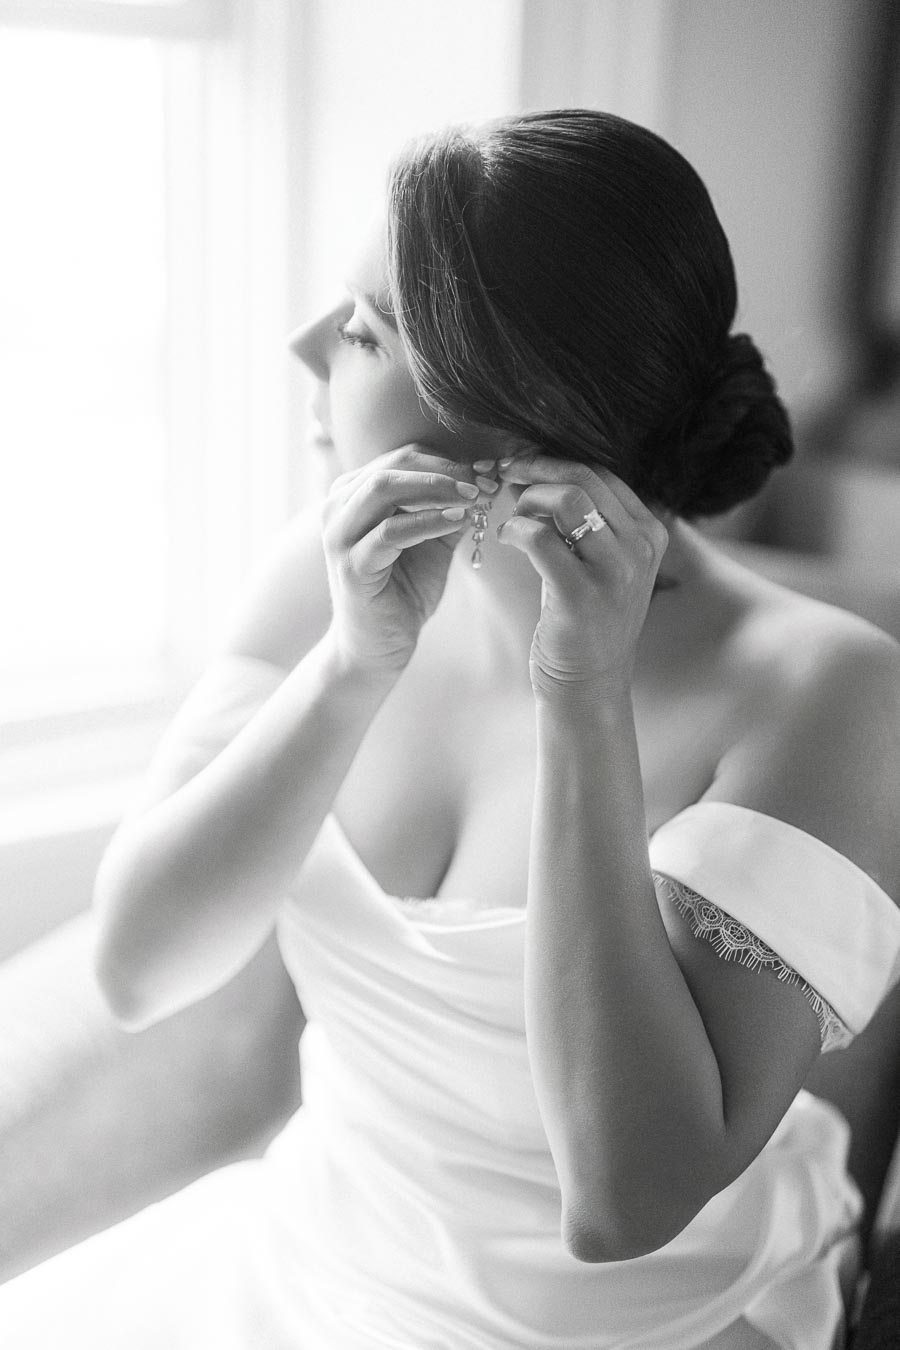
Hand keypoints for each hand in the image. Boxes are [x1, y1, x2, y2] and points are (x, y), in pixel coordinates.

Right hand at [322, 445, 485, 673]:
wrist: (377, 646)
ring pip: (385, 488)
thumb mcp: (433, 541)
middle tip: (485, 483)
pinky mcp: (351, 566)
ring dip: (436, 488)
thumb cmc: (403, 591)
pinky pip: (391, 531)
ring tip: (474, 498)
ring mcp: (340, 535)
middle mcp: (338, 506)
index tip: (488, 472)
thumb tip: (485, 479)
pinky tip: (458, 521)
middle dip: (446, 470)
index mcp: (354, 493)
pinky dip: (427, 521)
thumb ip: (450, 509)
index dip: (449, 460)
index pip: (404, 457)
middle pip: (395, 464)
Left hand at [496, 454, 667, 697]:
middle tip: (506, 475)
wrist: (590, 682)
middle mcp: (640, 547)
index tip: (524, 466)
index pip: (601, 473)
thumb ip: (581, 520)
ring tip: (512, 519)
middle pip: (584, 477)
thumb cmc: (585, 618)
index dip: (555, 461)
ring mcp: (615, 572)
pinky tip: (505, 539)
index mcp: (649, 532)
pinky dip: (513, 529)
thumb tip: (534, 472)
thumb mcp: (599, 562)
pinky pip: (539, 538)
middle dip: (536, 468)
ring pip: (566, 500)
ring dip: (527, 500)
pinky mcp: (582, 594)